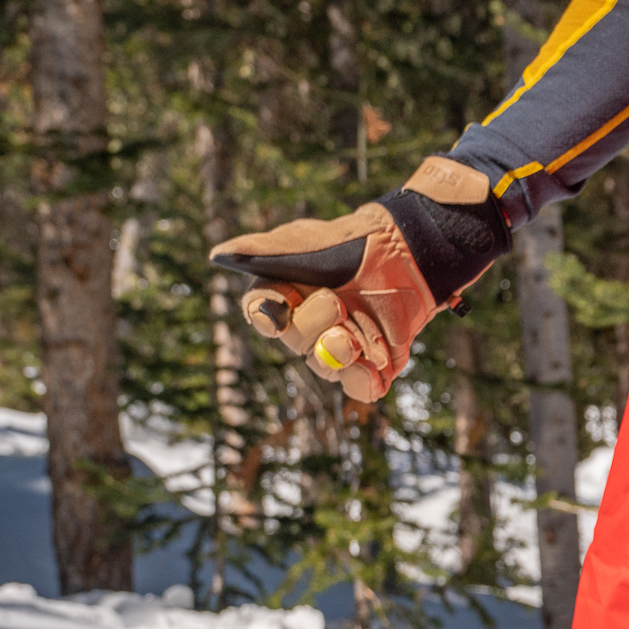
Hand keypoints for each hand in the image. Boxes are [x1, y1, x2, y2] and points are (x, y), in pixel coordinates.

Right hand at [210, 156, 508, 402]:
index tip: (279, 309)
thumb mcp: (307, 241)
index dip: (268, 317)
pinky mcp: (372, 365)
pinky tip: (373, 370)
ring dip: (340, 352)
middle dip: (315, 326)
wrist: (408, 254)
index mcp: (283, 299)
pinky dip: (365, 382)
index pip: (263, 316)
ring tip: (357, 336)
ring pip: (327, 367)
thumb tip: (220, 255)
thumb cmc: (351, 243)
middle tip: (337, 304)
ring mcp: (338, 349)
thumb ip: (266, 249)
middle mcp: (306, 329)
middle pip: (297, 343)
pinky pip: (361, 387)